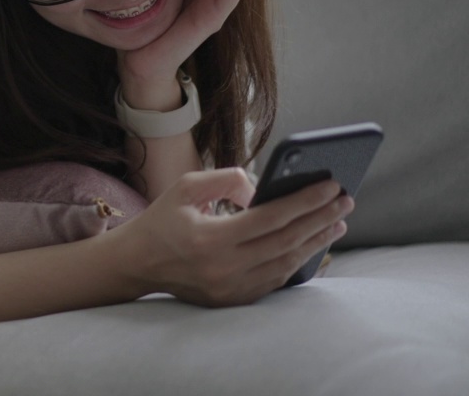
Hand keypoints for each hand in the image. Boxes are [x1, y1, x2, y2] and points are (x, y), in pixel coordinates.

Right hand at [115, 168, 353, 306]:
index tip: (331, 186)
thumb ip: (226, 180)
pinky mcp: (232, 300)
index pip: (271, 218)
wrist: (136, 264)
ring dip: (315, 242)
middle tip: (344, 200)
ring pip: (286, 264)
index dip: (305, 201)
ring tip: (336, 222)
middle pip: (286, 242)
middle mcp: (222, 268)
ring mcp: (229, 289)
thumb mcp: (186, 188)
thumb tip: (263, 190)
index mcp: (209, 239)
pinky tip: (311, 244)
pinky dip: (297, 261)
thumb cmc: (161, 220)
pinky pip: (274, 280)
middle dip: (320, 218)